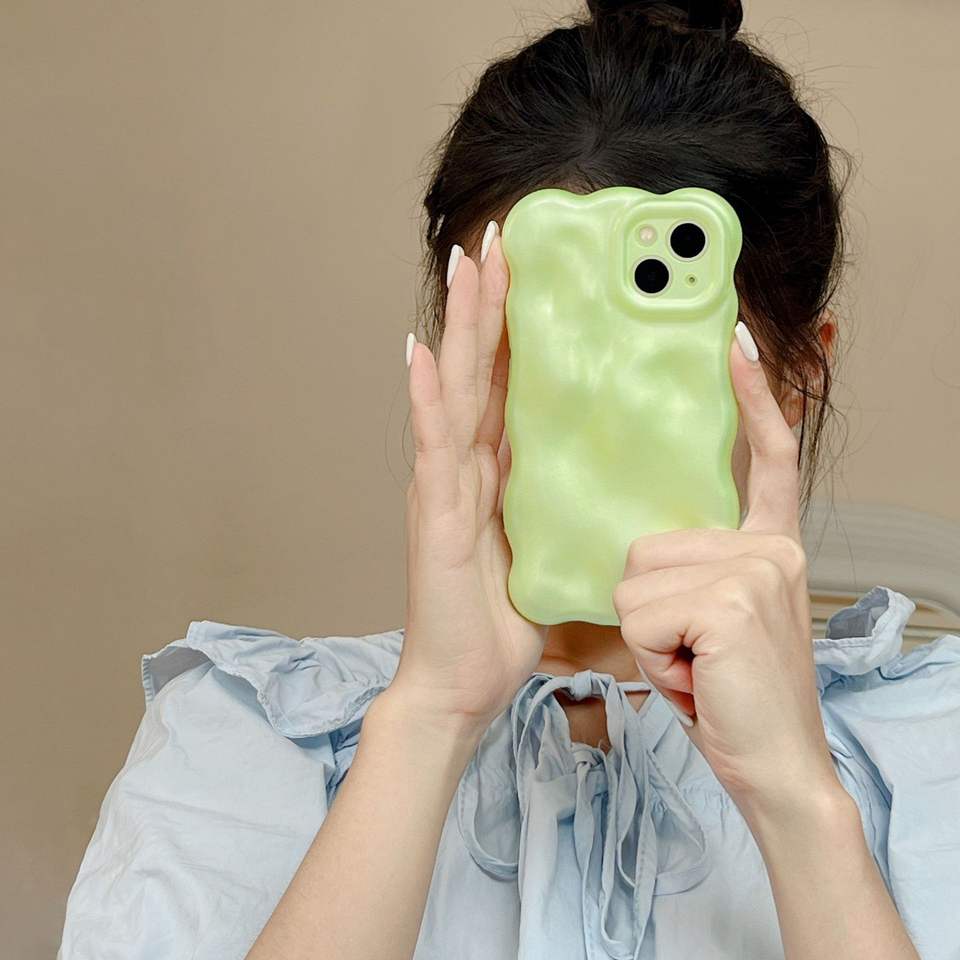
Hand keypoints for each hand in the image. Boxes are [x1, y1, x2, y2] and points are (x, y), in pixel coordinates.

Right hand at [393, 230, 547, 735]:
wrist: (461, 684)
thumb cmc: (500, 625)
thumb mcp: (546, 551)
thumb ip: (560, 506)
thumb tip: (605, 475)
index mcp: (492, 474)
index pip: (504, 385)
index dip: (512, 328)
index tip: (527, 273)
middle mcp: (463, 468)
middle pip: (476, 370)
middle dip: (488, 303)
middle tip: (499, 240)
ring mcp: (444, 487)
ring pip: (453, 391)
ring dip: (458, 327)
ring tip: (466, 266)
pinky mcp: (437, 516)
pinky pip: (433, 446)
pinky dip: (425, 398)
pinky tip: (419, 352)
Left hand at [611, 325, 840, 817]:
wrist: (773, 767)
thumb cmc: (731, 693)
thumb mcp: (712, 619)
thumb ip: (695, 568)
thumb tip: (644, 543)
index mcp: (767, 546)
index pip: (766, 460)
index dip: (755, 400)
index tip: (736, 342)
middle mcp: (770, 549)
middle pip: (647, 546)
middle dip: (649, 610)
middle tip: (694, 654)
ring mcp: (755, 571)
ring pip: (635, 582)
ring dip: (649, 638)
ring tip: (693, 666)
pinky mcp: (729, 602)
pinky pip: (638, 614)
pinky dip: (652, 658)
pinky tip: (695, 679)